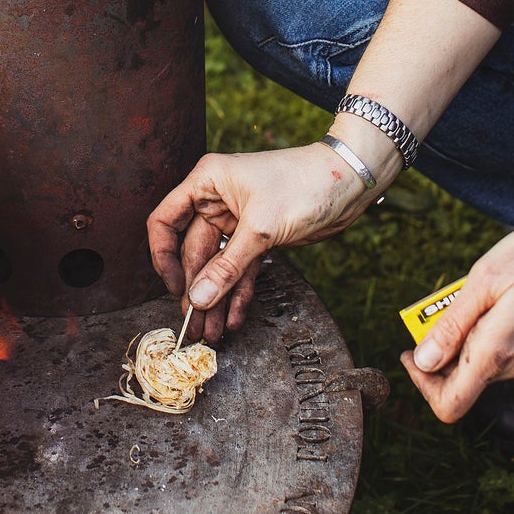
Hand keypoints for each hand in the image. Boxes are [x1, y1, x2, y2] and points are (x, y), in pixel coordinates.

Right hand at [147, 145, 369, 343]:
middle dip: (196, 290)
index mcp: (206, 182)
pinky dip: (238, 292)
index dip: (164, 256)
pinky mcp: (257, 237)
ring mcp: (236, 220)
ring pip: (217, 266)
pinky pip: (240, 268)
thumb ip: (228, 266)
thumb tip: (199, 298)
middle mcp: (215, 200)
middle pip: (192, 251)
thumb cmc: (304, 184)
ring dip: (216, 298)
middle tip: (194, 326)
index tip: (175, 288)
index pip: (165, 221)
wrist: (350, 181)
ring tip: (212, 332)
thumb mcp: (260, 227)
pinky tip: (235, 318)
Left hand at [399, 214, 513, 421]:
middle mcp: (513, 365)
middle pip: (460, 381)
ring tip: (472, 291)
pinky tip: (495, 292)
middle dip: (439, 349)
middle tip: (443, 304)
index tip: (412, 349)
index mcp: (495, 352)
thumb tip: (423, 361)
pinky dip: (484, 328)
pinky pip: (499, 349)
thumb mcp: (485, 280)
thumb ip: (452, 325)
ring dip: (462, 334)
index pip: (449, 404)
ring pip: (479, 362)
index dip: (422, 384)